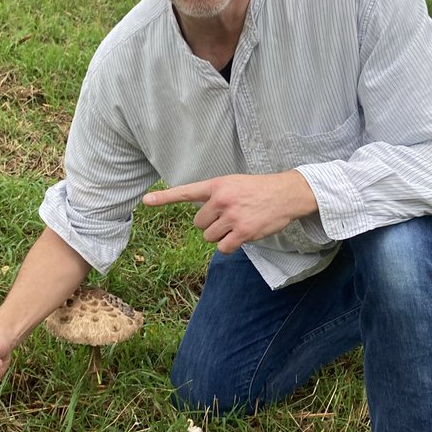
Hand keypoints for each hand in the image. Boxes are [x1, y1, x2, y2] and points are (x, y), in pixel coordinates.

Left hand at [143, 171, 317, 252]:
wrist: (286, 194)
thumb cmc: (257, 190)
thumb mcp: (233, 183)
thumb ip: (215, 195)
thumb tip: (201, 216)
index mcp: (216, 186)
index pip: (185, 192)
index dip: (164, 198)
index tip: (146, 201)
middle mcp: (221, 200)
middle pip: (199, 224)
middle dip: (211, 224)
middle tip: (229, 216)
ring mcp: (232, 217)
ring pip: (210, 237)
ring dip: (221, 236)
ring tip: (238, 224)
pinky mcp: (243, 232)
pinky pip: (223, 247)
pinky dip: (229, 246)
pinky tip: (241, 236)